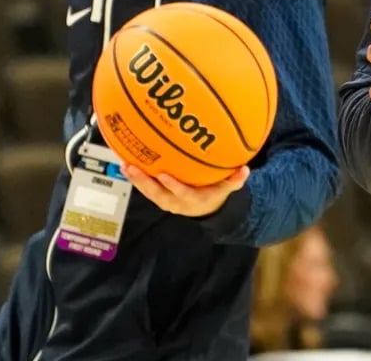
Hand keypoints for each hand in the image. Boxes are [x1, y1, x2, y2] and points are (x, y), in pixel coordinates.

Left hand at [122, 164, 249, 216]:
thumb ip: (234, 180)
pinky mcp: (158, 195)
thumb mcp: (226, 189)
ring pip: (148, 191)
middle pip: (158, 194)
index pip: (182, 194)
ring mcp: (165, 200)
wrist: (204, 208)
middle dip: (145, 182)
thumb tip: (245, 169)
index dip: (173, 186)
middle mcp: (176, 202)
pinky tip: (126, 162)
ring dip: (136, 179)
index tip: (164, 175)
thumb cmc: (214, 193)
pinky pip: (145, 187)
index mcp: (193, 199)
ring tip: (125, 164)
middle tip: (134, 168)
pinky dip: (136, 177)